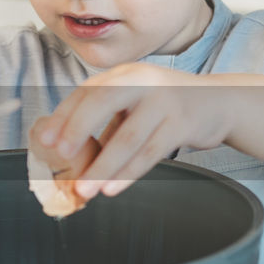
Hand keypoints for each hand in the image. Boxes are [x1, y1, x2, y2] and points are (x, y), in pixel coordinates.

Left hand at [32, 64, 231, 199]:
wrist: (219, 103)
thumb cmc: (168, 106)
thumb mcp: (136, 102)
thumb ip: (107, 119)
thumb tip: (67, 152)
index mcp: (125, 74)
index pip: (88, 91)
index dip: (64, 115)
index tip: (44, 140)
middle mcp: (143, 81)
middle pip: (104, 101)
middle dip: (78, 128)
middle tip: (58, 155)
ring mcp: (165, 101)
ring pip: (128, 137)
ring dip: (103, 166)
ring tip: (84, 190)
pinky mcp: (183, 123)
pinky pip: (151, 152)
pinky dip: (128, 173)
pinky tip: (111, 189)